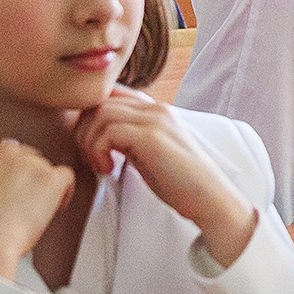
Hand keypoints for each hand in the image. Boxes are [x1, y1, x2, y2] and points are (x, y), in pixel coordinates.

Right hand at [0, 138, 76, 279]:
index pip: (7, 151)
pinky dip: (65, 192)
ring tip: (33, 211)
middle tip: (25, 203)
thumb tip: (12, 179)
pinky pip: (67, 176)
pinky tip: (56, 207)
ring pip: (47, 168)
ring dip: (44, 187)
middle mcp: (6, 151)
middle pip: (30, 157)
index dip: (13, 173)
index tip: (13, 187)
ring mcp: (30, 162)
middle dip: (30, 178)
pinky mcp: (49, 177)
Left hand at [75, 87, 257, 266]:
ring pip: (100, 113)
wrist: (209, 198)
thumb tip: (97, 137)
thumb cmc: (179, 182)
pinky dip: (98, 150)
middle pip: (100, 101)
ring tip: (100, 165)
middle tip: (91, 159)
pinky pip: (108, 131)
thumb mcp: (148, 153)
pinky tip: (108, 169)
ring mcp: (155, 119)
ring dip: (89, 141)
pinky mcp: (152, 136)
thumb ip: (129, 138)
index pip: (110, 95)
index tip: (92, 149)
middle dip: (84, 130)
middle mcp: (156, 107)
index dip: (90, 119)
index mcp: (155, 110)